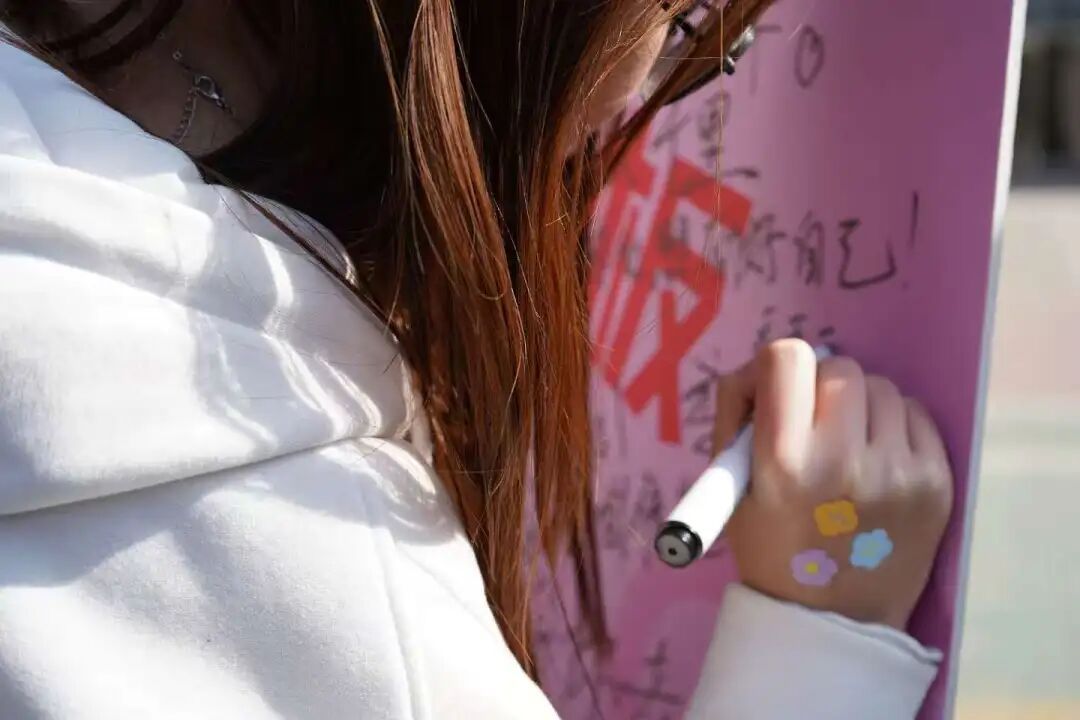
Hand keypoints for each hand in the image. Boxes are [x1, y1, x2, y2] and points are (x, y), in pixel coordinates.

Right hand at [714, 339, 953, 629]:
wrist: (830, 624)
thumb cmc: (771, 550)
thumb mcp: (731, 486)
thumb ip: (741, 417)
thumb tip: (765, 368)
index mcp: (783, 462)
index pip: (786, 358)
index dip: (775, 366)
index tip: (774, 392)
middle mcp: (843, 461)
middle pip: (840, 367)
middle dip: (821, 389)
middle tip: (814, 425)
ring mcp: (897, 473)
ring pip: (882, 388)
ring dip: (861, 407)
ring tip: (848, 449)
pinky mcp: (935, 483)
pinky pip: (916, 415)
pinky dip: (894, 428)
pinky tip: (878, 463)